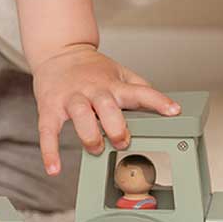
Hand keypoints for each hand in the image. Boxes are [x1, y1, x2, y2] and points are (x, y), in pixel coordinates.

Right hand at [32, 45, 179, 174]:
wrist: (58, 52)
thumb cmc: (91, 68)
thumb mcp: (119, 73)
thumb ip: (139, 89)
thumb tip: (165, 104)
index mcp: (113, 85)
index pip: (140, 91)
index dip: (158, 101)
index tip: (174, 111)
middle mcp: (93, 90)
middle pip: (107, 106)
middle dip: (117, 127)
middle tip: (122, 141)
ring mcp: (71, 99)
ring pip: (80, 116)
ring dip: (90, 136)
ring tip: (96, 148)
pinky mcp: (49, 108)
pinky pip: (48, 131)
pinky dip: (50, 152)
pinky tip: (54, 169)